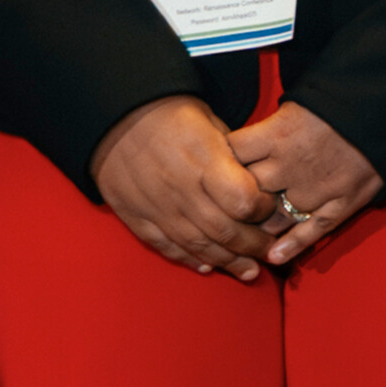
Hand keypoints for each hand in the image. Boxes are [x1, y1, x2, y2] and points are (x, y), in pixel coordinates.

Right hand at [96, 96, 290, 280]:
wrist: (116, 115)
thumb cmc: (171, 115)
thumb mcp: (211, 124)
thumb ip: (234, 158)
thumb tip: (258, 187)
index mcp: (205, 162)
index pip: (244, 201)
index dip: (263, 210)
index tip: (270, 209)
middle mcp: (183, 190)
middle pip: (225, 231)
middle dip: (253, 247)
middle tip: (270, 252)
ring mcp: (158, 207)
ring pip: (199, 246)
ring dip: (228, 262)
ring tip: (248, 271)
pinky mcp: (137, 217)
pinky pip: (166, 246)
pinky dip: (188, 259)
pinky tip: (207, 266)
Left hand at [230, 99, 382, 264]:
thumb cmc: (340, 98)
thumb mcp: (296, 103)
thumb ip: (269, 127)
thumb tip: (243, 146)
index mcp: (276, 135)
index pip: (231, 155)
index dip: (223, 160)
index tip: (220, 164)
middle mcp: (289, 166)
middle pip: (247, 190)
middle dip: (237, 195)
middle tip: (230, 201)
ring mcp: (315, 189)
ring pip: (274, 216)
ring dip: (261, 223)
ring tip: (250, 228)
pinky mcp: (342, 202)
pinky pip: (311, 230)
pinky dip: (292, 245)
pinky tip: (275, 256)